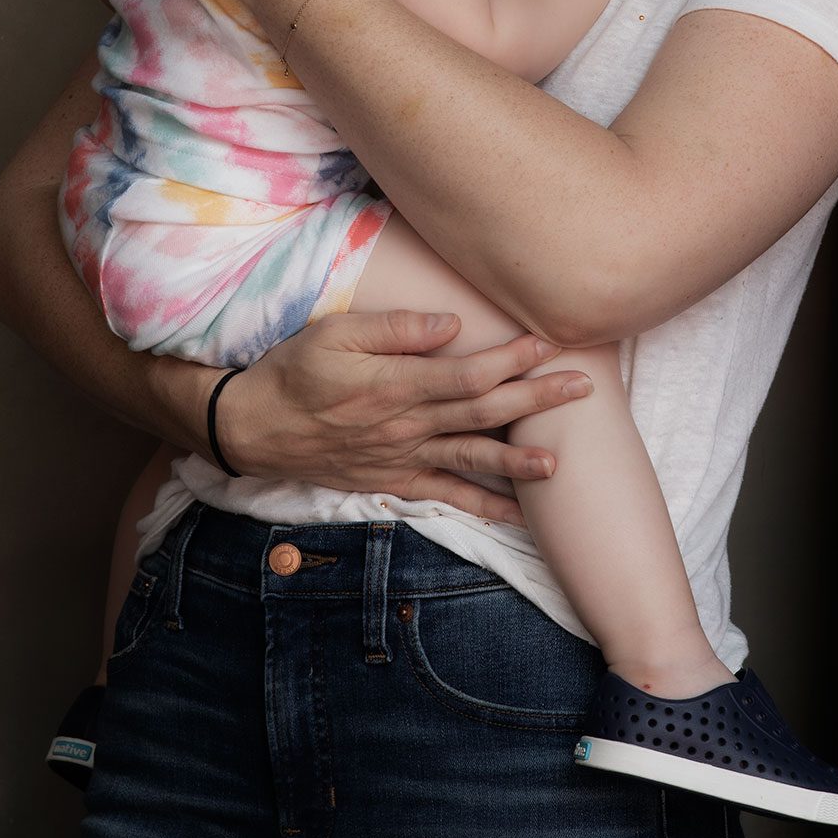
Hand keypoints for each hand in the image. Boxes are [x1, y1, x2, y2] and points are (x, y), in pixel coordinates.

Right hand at [216, 308, 592, 525]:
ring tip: (561, 463)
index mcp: (395, 385)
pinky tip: (517, 513)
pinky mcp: (395, 480)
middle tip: (581, 388)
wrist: (256, 426)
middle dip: (535, 400)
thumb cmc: (296, 370)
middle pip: (482, 413)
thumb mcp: (337, 332)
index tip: (546, 342)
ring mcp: (402, 458)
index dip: (509, 360)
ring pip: (471, 459)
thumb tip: (452, 324)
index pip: (465, 374)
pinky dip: (482, 506)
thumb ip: (397, 327)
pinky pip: (445, 495)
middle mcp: (406, 426)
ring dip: (518, 461)